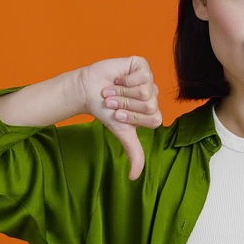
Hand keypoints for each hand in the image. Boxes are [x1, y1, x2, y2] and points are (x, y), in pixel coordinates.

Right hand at [76, 56, 162, 179]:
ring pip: (145, 90)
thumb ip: (134, 153)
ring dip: (123, 93)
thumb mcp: (122, 133)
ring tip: (113, 91)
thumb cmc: (106, 111)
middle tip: (114, 102)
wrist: (89, 91)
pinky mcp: (141, 65)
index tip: (119, 115)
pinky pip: (143, 75)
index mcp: (153, 112)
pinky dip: (127, 79)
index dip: (133, 118)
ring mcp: (149, 79)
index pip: (154, 119)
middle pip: (150, 104)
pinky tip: (119, 79)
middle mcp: (153, 95)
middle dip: (126, 105)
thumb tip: (134, 178)